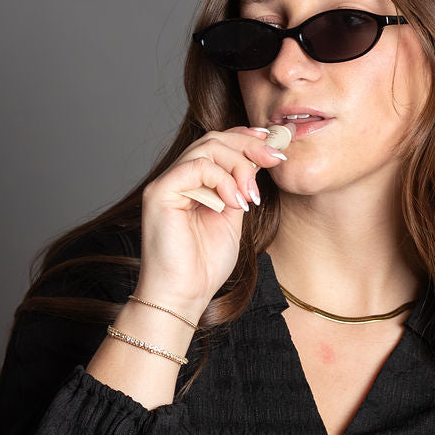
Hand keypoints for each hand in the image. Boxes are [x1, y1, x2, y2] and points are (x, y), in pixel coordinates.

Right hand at [137, 123, 288, 310]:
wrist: (185, 296)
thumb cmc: (205, 266)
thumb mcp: (234, 218)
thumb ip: (240, 188)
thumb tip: (259, 161)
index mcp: (193, 184)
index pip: (218, 144)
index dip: (246, 138)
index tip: (273, 144)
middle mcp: (177, 179)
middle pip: (214, 139)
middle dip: (249, 146)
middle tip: (274, 160)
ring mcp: (166, 184)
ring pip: (207, 148)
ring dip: (239, 167)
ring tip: (250, 197)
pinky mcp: (160, 192)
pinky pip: (196, 167)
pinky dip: (223, 181)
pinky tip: (235, 203)